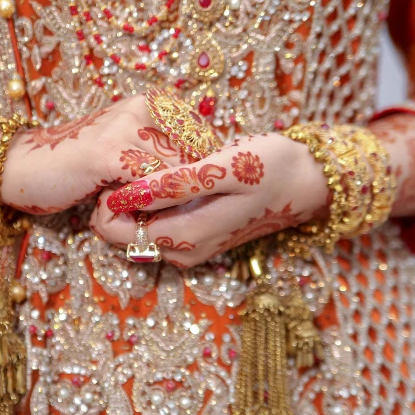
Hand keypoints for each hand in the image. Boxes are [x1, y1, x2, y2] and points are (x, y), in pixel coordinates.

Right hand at [0, 96, 188, 213]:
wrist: (28, 166)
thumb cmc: (81, 164)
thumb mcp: (129, 149)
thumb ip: (164, 153)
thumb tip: (208, 175)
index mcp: (152, 102)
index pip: (204, 137)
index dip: (205, 171)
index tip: (198, 195)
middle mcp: (141, 106)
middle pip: (195, 155)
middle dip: (193, 188)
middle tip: (181, 213)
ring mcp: (124, 127)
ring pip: (175, 171)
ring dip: (173, 201)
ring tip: (159, 216)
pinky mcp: (107, 153)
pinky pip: (149, 183)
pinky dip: (152, 205)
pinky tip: (140, 216)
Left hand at [90, 134, 329, 267]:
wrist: (308, 182)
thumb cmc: (270, 167)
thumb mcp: (224, 168)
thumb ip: (174, 185)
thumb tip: (127, 194)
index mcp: (185, 237)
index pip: (115, 230)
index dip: (106, 200)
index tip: (120, 167)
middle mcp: (183, 251)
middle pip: (123, 235)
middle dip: (116, 202)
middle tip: (133, 162)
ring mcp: (191, 248)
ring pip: (139, 231)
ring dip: (134, 203)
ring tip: (151, 165)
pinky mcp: (198, 238)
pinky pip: (159, 226)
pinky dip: (152, 204)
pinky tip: (167, 176)